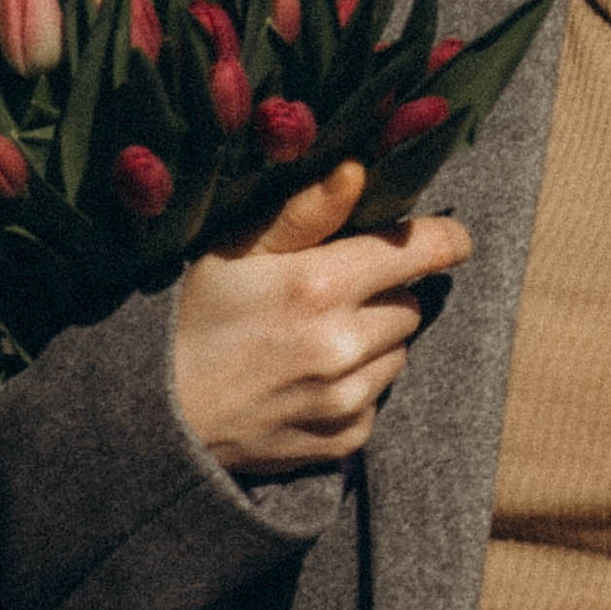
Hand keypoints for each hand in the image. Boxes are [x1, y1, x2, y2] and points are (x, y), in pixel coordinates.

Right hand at [171, 159, 472, 477]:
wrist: (158, 416)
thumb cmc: (195, 319)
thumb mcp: (236, 251)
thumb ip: (304, 212)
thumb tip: (357, 170)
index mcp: (319, 285)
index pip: (420, 251)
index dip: (444, 241)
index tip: (451, 240)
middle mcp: (342, 344)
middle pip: (411, 304)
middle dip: (384, 294)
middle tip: (334, 295)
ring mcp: (346, 397)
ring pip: (399, 353)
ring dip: (374, 341)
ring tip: (316, 340)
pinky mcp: (345, 438)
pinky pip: (378, 400)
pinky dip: (356, 388)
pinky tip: (310, 381)